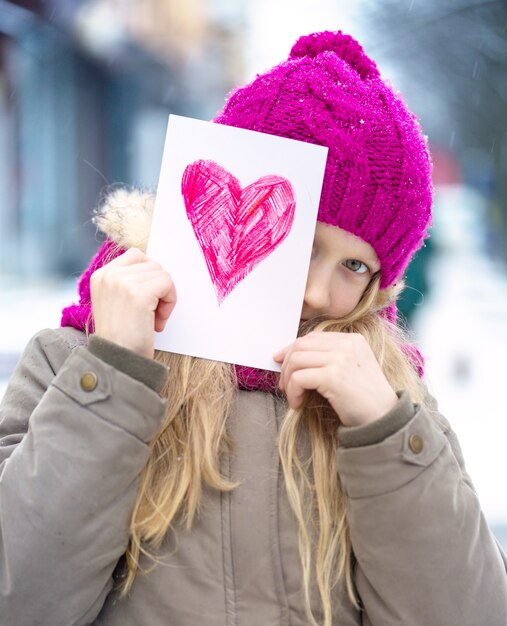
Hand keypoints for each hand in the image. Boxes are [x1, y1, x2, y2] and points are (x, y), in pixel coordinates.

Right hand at [90, 248, 176, 358]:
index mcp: (101, 275)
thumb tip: (156, 269)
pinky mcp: (138, 294)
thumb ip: (129, 282)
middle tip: (152, 314)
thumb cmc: (121, 337)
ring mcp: (122, 282)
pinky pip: (167, 285)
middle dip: (159, 288)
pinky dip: (170, 304)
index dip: (149, 276)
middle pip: (153, 264)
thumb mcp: (116, 302)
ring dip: (165, 298)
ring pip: (162, 274)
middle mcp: (109, 275)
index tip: (147, 300)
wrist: (116, 361)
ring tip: (154, 320)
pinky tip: (158, 323)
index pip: (136, 256)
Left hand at [274, 331, 397, 426]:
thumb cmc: (365, 400)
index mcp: (353, 340)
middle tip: (285, 384)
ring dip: (288, 380)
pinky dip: (293, 391)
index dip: (292, 349)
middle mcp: (347, 344)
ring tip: (293, 396)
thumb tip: (294, 356)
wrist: (384, 419)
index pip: (313, 337)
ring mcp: (340, 359)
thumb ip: (331, 357)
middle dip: (287, 365)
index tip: (282, 363)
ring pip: (296, 360)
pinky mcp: (332, 376)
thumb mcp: (352, 368)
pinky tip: (298, 404)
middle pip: (300, 345)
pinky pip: (298, 378)